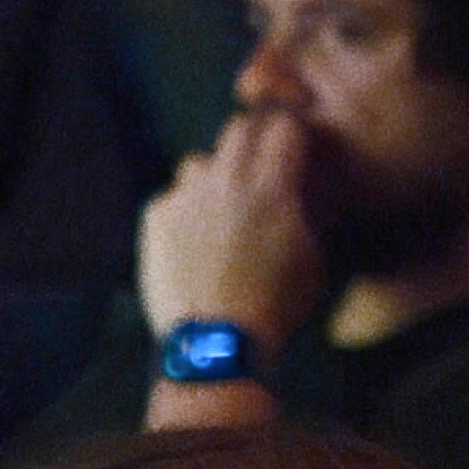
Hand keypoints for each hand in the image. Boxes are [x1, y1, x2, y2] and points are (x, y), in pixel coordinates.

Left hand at [137, 112, 321, 353]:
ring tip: (218, 213)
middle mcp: (226, 179)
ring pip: (198, 162)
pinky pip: (170, 198)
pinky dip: (181, 212)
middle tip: (257, 169)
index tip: (293, 148)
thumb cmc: (274, 306)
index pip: (285, 126)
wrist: (213, 343)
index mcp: (272, 186)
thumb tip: (300, 192)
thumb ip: (306, 214)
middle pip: (238, 128)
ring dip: (212, 178)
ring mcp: (185, 196)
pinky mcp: (155, 217)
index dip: (291, 134)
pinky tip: (188, 243)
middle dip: (252, 141)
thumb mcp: (313, 260)